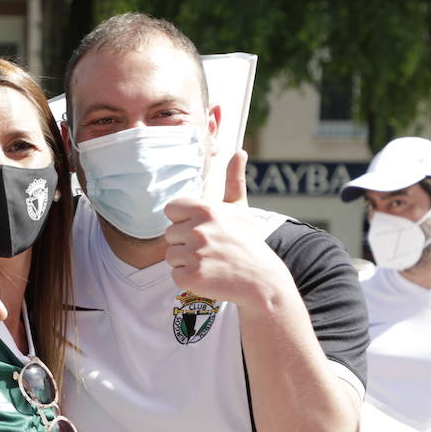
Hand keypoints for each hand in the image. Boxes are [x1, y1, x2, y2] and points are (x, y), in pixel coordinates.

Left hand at [162, 150, 287, 308]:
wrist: (261, 279)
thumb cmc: (247, 241)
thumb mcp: (240, 209)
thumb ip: (233, 180)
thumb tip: (239, 151)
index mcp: (205, 210)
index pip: (171, 209)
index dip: (183, 219)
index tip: (201, 227)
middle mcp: (198, 230)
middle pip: (170, 234)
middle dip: (186, 242)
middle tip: (210, 248)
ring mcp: (194, 255)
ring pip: (171, 255)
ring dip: (186, 261)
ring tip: (210, 261)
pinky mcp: (191, 277)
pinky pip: (175, 274)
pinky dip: (189, 278)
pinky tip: (208, 275)